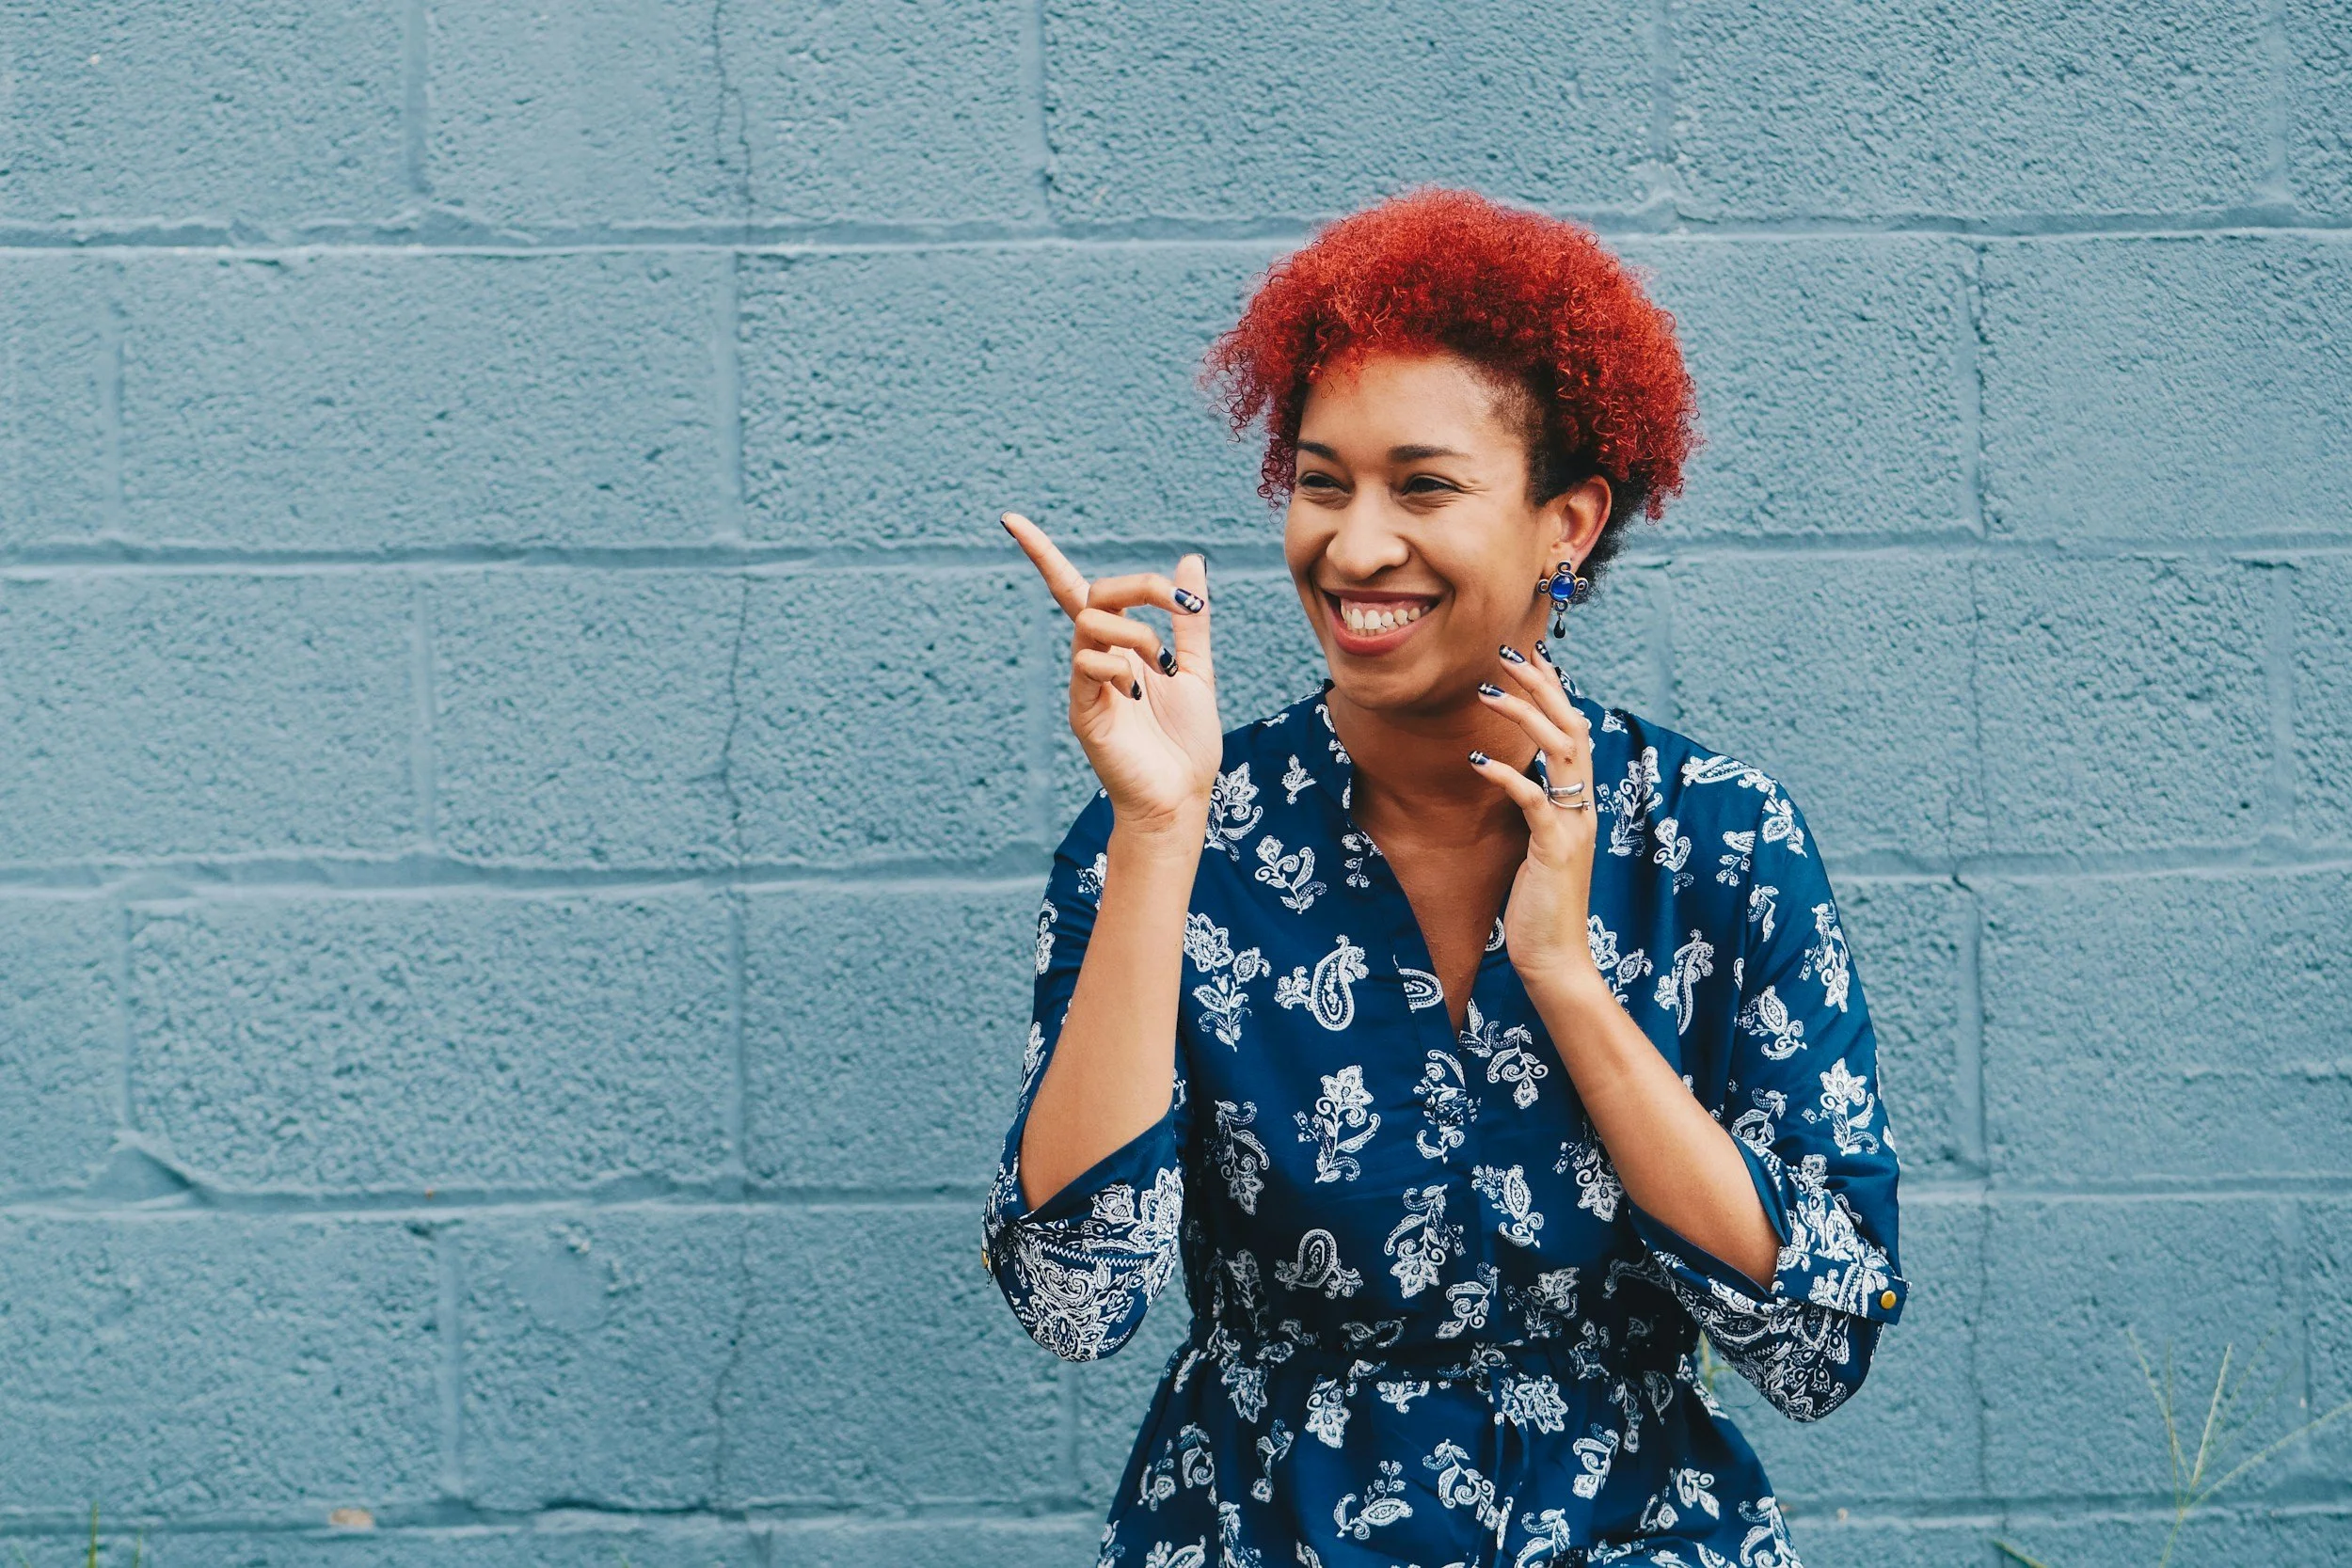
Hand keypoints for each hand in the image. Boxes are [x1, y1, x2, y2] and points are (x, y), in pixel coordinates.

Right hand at [1001, 512, 1221, 836]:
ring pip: (1090, 623)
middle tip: (1180, 604)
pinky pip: (1087, 664)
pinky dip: (1119, 666)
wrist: (1182, 797)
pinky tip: (1139, 695)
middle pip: (1092, 593)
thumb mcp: (1197, 669)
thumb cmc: (1186, 742)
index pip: (1072, 590)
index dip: (1042, 554)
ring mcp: (1085, 684)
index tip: (1010, 519)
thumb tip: (1190, 561)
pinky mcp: (1082, 711)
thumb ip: (1191, 619)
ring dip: (1137, 632)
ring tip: (1163, 668)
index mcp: (1119, 647)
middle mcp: (1095, 660)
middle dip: (1140, 586)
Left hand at [1469, 643, 1605, 997]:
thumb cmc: (1539, 904)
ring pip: (1560, 752)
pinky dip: (1508, 777)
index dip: (1554, 690)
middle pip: (1572, 727)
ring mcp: (1574, 826)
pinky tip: (1478, 762)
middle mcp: (1584, 807)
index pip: (1573, 730)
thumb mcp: (1538, 845)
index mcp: (1580, 803)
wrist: (1555, 957)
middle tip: (1507, 652)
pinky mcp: (1556, 849)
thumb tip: (1515, 775)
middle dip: (1541, 685)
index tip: (1530, 655)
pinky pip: (1535, 801)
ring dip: (1523, 716)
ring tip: (1486, 691)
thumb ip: (1535, 808)